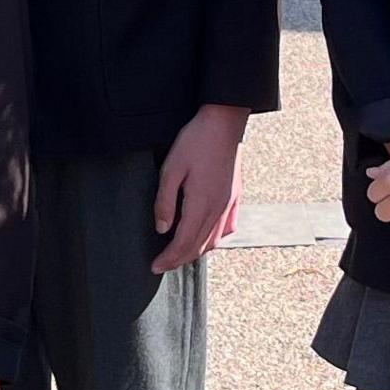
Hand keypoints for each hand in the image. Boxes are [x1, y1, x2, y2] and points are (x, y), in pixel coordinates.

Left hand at [150, 104, 249, 273]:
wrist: (224, 122)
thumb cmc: (195, 141)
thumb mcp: (171, 168)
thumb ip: (165, 201)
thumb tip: (161, 229)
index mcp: (201, 204)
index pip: (183, 243)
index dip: (168, 259)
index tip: (155, 267)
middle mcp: (218, 208)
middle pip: (199, 246)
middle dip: (179, 260)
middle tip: (163, 265)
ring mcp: (229, 203)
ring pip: (214, 240)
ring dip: (196, 252)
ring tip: (180, 255)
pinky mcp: (235, 196)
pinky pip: (226, 228)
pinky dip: (214, 239)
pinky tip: (206, 238)